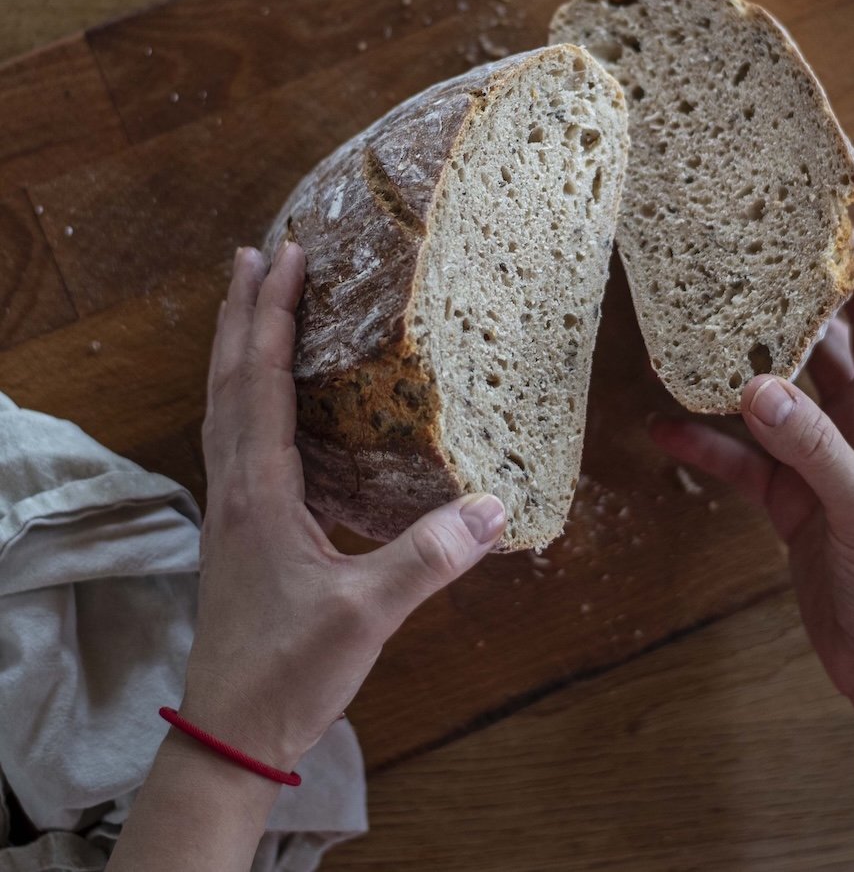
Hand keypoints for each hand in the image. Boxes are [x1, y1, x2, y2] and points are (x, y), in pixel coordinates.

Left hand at [186, 242, 504, 770]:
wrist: (230, 732)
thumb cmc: (288, 671)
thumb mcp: (366, 615)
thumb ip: (428, 559)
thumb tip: (495, 506)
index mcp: (259, 492)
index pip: (260, 382)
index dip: (273, 315)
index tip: (287, 256)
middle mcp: (237, 487)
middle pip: (229, 379)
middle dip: (242, 311)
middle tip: (256, 253)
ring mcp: (233, 507)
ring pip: (224, 405)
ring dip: (237, 346)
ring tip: (252, 302)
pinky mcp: (242, 527)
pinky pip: (236, 437)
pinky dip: (246, 393)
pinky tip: (269, 397)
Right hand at [650, 235, 853, 717]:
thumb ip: (808, 445)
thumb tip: (753, 387)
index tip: (822, 223)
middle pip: (815, 347)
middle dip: (778, 310)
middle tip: (731, 270)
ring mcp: (818, 462)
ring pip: (767, 402)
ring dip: (727, 379)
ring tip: (677, 349)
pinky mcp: (790, 501)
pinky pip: (740, 462)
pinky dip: (705, 447)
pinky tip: (664, 434)